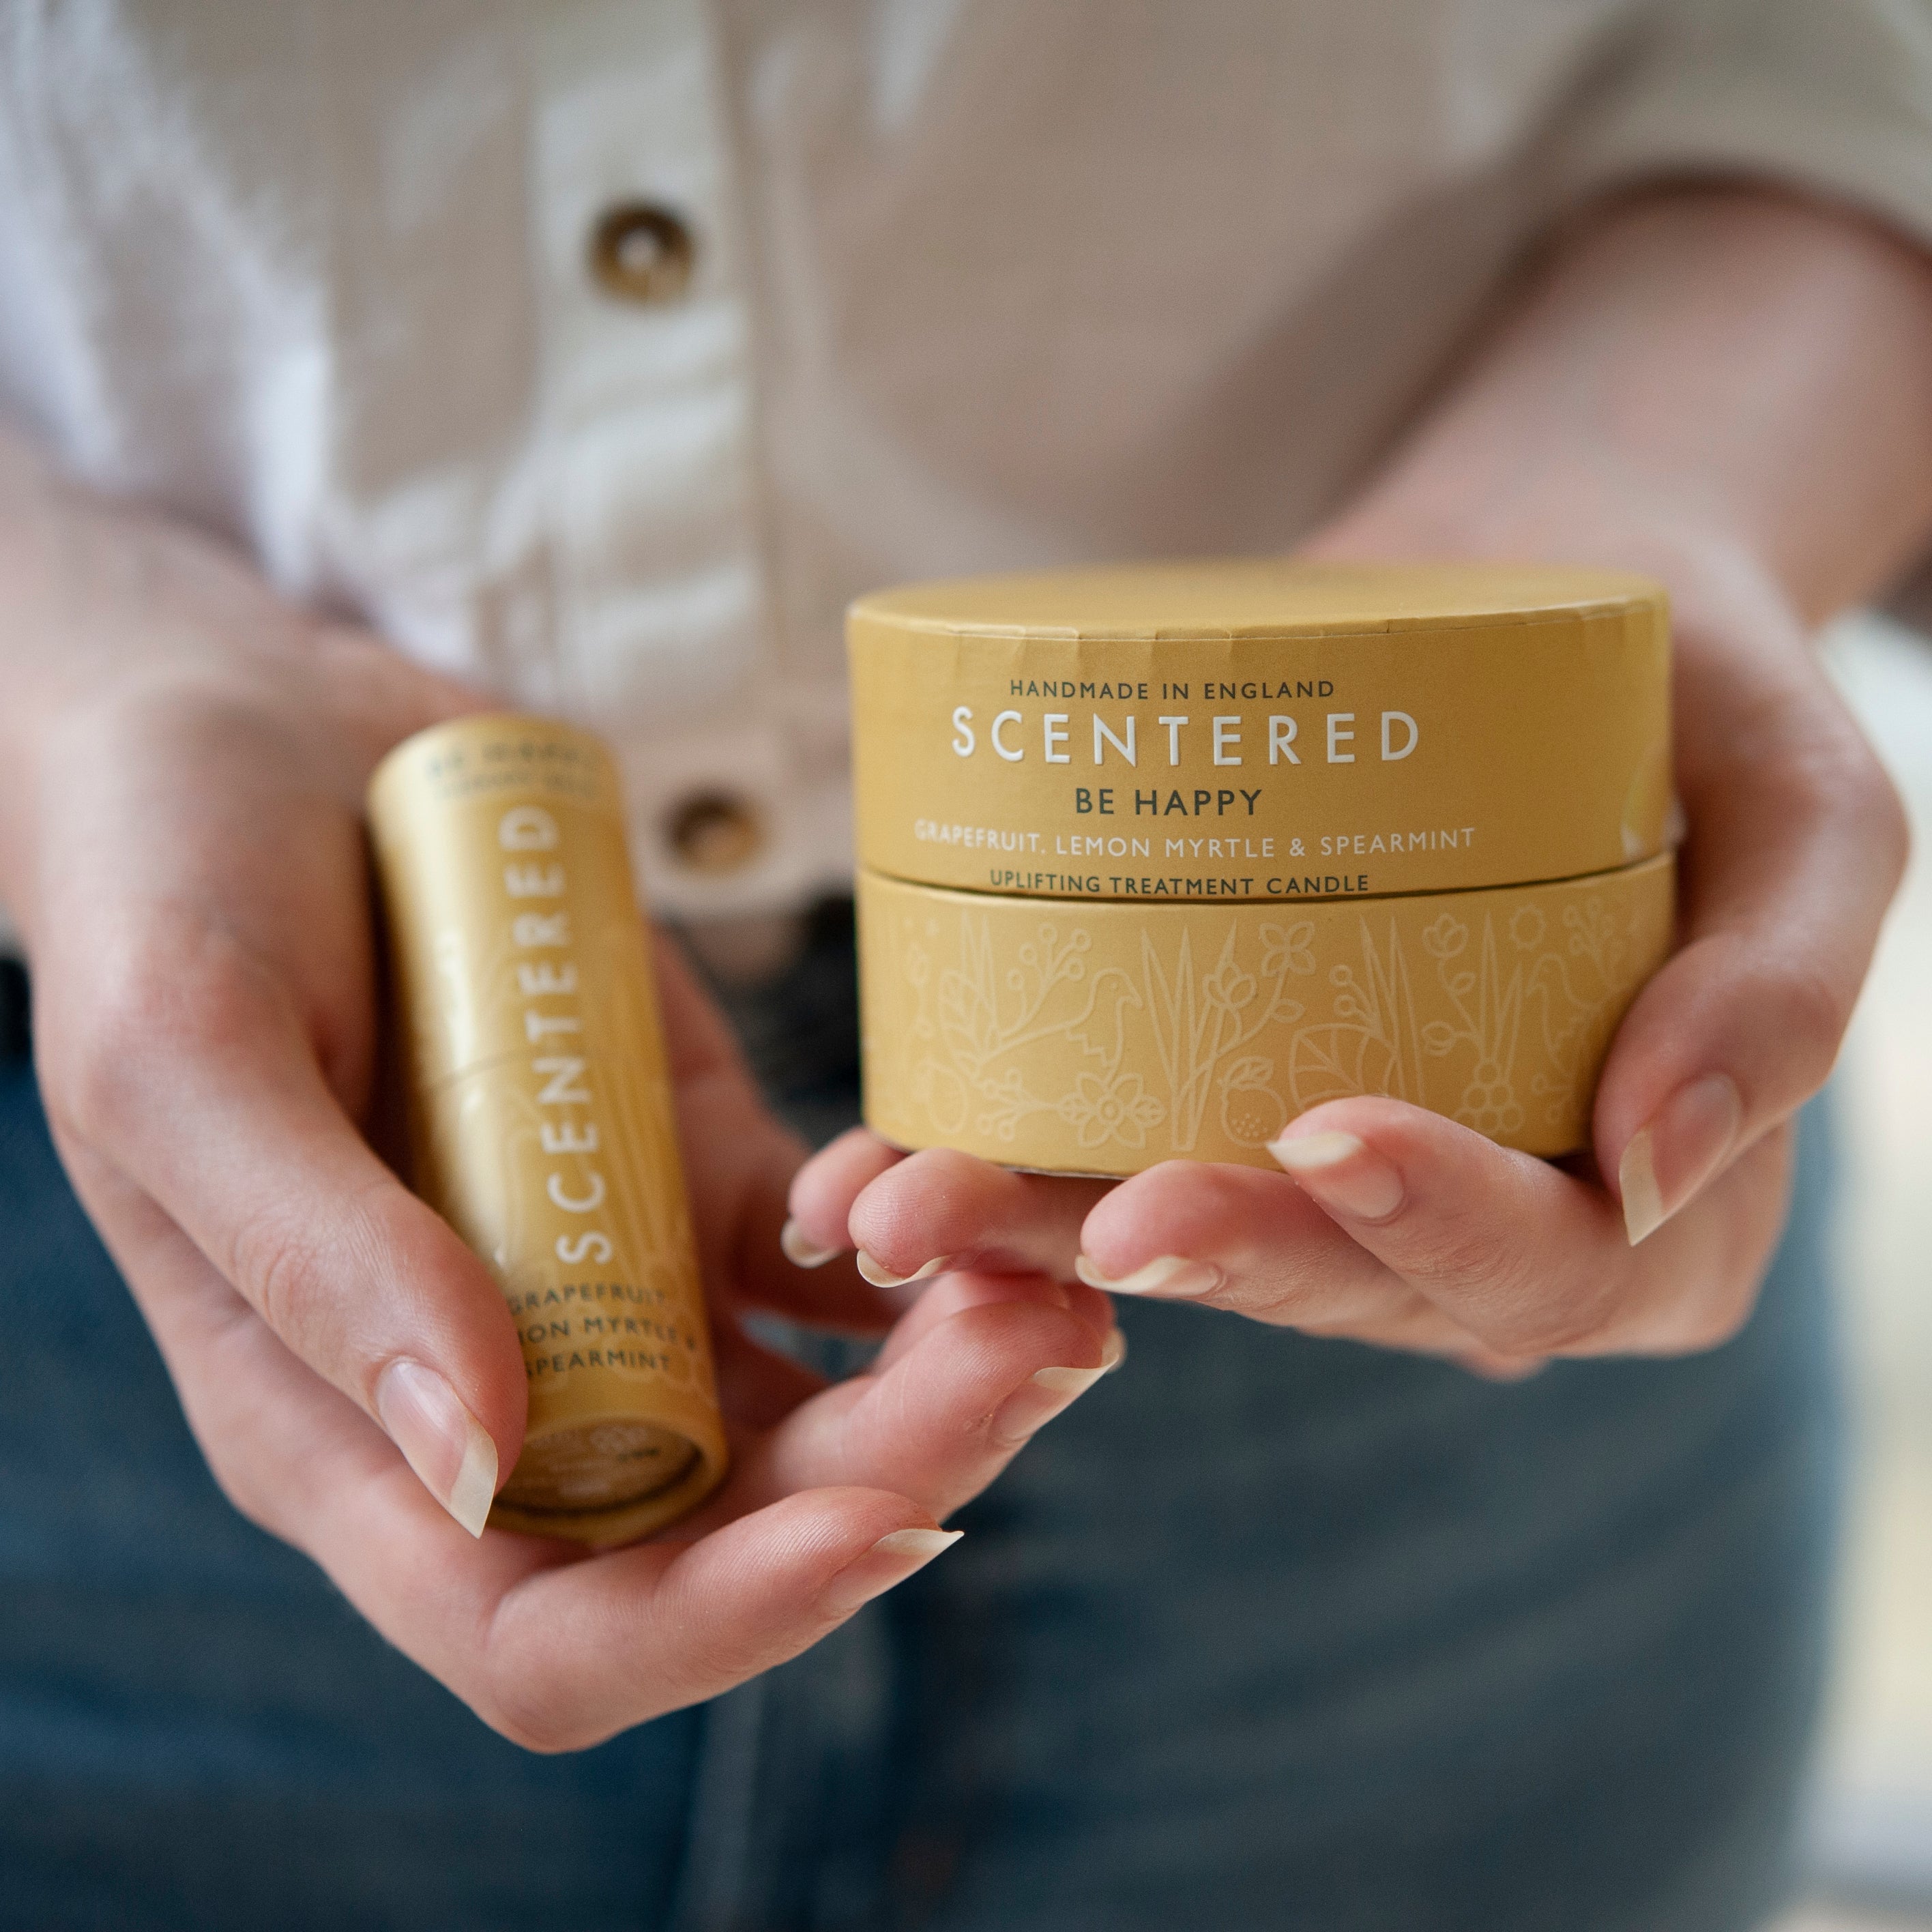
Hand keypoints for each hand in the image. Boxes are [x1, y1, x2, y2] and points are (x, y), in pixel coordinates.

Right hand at [0, 461, 1117, 1749]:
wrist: (263, 731)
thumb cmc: (164, 885)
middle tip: (1035, 1353)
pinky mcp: (691, 1166)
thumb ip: (315, 1264)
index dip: (714, 1621)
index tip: (873, 1527)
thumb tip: (480, 1461)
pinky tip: (985, 1193)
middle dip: (892, 1477)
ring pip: (807, 1410)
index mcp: (351, 1428)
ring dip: (948, 1377)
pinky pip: (828, 1253)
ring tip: (1058, 1283)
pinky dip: (919, 1245)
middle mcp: (504, 1386)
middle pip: (722, 1529)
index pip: (545, 1633)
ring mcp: (614, 1279)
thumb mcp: (184, 1061)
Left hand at [791, 553, 1895, 1373]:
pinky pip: (1111, 1159)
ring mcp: (1333, 1177)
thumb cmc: (1685, 687)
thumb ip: (1786, 979)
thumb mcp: (1809, 799)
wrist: (1520, 577)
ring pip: (1198, 1244)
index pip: (1552, 1264)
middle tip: (1097, 1217)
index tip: (1326, 1132)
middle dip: (1219, 1255)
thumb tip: (1658, 1154)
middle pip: (1349, 1286)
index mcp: (1651, 1207)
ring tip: (914, 1213)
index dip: (1443, 1229)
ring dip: (1047, 1243)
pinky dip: (1001, 1178)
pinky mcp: (1216, 1095)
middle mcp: (1478, 1226)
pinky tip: (879, 1175)